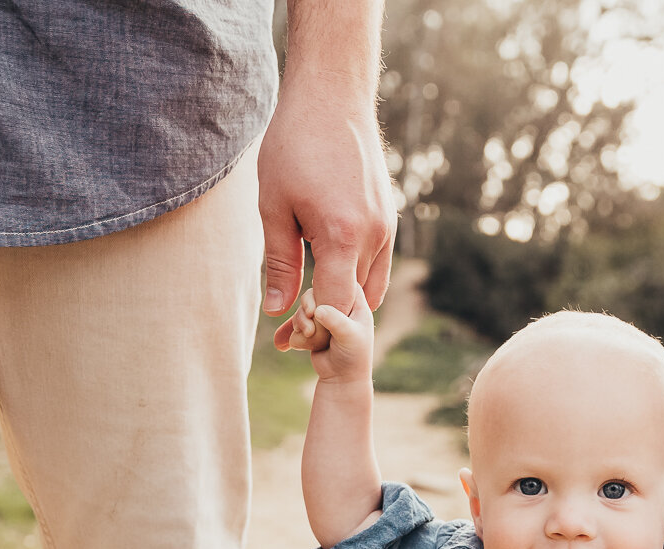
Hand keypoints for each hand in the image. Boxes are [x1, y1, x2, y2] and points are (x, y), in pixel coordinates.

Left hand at [259, 75, 396, 348]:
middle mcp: (374, 236)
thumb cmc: (294, 146)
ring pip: (371, 286)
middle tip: (296, 329)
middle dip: (330, 320)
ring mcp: (387, 227)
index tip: (291, 337)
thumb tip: (277, 311)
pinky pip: (377, 264)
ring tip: (310, 298)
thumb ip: (279, 263)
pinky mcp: (389, 217)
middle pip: (357, 302)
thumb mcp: (274, 206)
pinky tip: (328, 270)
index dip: (315, 328)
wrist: (332, 97)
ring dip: (345, 298)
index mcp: (342, 236)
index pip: (336, 306)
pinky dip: (356, 276)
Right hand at [281, 285, 373, 384]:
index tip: (319, 304)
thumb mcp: (348, 336)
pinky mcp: (312, 326)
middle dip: (308, 306)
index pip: (341, 281)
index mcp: (355, 302)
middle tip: (308, 320)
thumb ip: (335, 320)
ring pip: (303, 306)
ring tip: (306, 336)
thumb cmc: (352, 358)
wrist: (341, 379)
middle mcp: (340, 304)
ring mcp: (324, 315)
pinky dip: (295, 332)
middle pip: (316, 290)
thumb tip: (317, 309)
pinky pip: (296, 321)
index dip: (327, 288)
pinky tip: (301, 345)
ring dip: (300, 321)